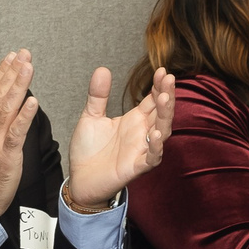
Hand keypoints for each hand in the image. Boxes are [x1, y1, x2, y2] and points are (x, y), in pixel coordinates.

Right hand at [0, 51, 38, 217]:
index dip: (2, 71)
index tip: (12, 56)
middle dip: (12, 72)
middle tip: (24, 55)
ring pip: (6, 108)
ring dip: (18, 86)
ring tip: (28, 69)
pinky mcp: (5, 154)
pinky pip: (15, 131)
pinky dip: (24, 115)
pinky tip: (32, 101)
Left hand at [65, 66, 173, 210]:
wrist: (79, 179)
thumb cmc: (88, 151)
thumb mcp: (90, 117)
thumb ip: (97, 95)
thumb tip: (102, 70)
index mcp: (134, 120)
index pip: (152, 100)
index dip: (158, 86)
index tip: (162, 71)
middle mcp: (142, 133)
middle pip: (162, 113)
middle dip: (167, 95)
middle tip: (168, 79)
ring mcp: (141, 150)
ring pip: (162, 132)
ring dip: (165, 116)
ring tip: (164, 99)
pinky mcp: (136, 167)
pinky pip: (152, 158)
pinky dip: (156, 147)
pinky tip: (155, 134)